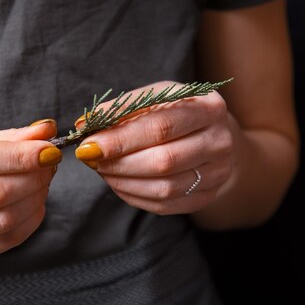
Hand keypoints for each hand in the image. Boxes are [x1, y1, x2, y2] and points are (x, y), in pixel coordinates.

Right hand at [0, 120, 60, 263]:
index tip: (50, 150)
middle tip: (50, 166)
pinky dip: (31, 220)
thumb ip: (9, 138)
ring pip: (5, 219)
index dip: (22, 155)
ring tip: (43, 183)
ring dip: (35, 198)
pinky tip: (34, 203)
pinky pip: (8, 240)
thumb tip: (46, 131)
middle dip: (34, 177)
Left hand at [74, 81, 232, 214]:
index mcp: (209, 107)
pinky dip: (134, 196)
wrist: (213, 135)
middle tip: (91, 159)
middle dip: (119, 162)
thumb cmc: (177, 112)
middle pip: (163, 161)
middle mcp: (220, 141)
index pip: (160, 127)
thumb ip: (122, 109)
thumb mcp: (155, 99)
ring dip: (123, 181)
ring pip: (164, 188)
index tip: (88, 144)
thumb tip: (84, 125)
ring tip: (103, 170)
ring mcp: (218, 173)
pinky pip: (165, 205)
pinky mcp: (207, 196)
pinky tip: (119, 183)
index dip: (120, 139)